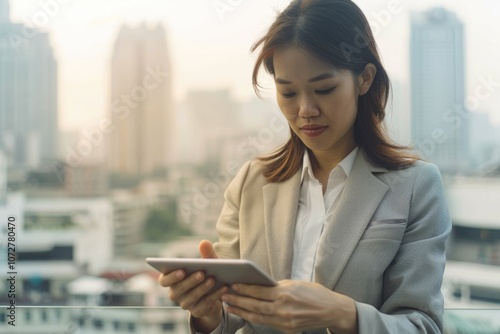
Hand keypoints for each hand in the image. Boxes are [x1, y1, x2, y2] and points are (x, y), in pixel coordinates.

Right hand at [158, 240, 225, 331]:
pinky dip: (215, 295)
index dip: (171, 276)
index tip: (182, 270)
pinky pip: (205, 304)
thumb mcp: (207, 263)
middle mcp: (175, 293)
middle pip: (178, 289)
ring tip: (212, 279)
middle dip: (190, 281)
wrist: (214, 293)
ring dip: (202, 288)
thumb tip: (204, 242)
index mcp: (172, 280)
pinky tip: (223, 288)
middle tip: (201, 273)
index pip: (164, 280)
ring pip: (191, 297)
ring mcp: (185, 304)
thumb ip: (206, 254)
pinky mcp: (197, 311)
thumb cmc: (206, 273)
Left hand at [221, 280, 357, 333]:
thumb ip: (277, 286)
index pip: (260, 291)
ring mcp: (285, 321)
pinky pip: (267, 323)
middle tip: (224, 295)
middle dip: (238, 300)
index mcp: (285, 293)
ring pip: (258, 316)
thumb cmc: (314, 293)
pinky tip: (245, 313)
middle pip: (255, 305)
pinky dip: (254, 318)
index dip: (244, 288)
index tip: (232, 284)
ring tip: (229, 306)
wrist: (332, 310)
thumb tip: (260, 285)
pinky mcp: (287, 329)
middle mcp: (283, 308)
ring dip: (242, 311)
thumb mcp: (295, 284)